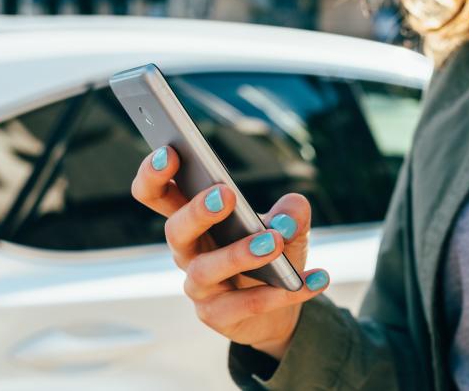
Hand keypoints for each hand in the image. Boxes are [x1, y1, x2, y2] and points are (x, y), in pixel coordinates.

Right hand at [131, 146, 329, 358]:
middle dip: (196, 211)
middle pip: (174, 230)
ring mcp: (198, 286)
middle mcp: (187, 250)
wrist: (280, 306)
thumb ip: (292, 212)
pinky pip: (245, 305)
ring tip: (274, 241)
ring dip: (239, 253)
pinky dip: (281, 293)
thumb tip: (292, 211)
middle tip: (224, 194)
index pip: (157, 194)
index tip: (171, 152)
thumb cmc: (271, 253)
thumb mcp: (287, 226)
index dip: (154, 174)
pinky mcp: (217, 316)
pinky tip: (314, 279)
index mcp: (192, 218)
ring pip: (206, 269)